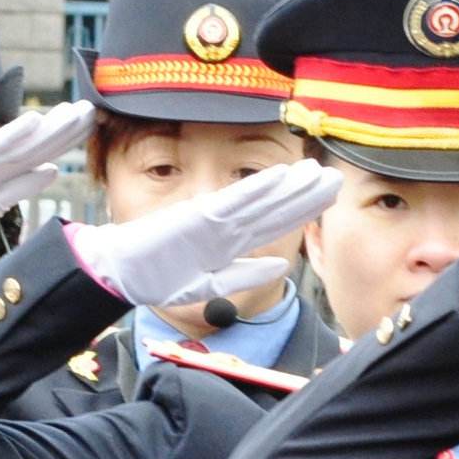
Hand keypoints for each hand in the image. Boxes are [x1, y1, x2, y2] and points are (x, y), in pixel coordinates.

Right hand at [0, 101, 94, 232]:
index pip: (44, 152)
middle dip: (66, 127)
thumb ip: (20, 187)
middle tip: (91, 107)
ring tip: (72, 111)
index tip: (92, 122)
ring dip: (48, 126)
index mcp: (6, 169)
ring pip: (22, 141)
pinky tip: (33, 121)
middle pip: (39, 142)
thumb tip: (53, 170)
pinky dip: (13, 134)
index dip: (68, 138)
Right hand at [64, 158, 339, 309]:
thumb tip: (281, 264)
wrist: (122, 272)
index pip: (274, 223)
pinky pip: (234, 200)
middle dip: (307, 194)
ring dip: (291, 187)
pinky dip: (258, 188)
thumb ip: (245, 275)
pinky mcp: (198, 216)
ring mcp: (214, 219)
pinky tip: (281, 176)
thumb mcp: (210, 286)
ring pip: (262, 200)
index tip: (329, 197)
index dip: (303, 209)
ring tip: (319, 173)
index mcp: (230, 243)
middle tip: (337, 176)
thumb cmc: (158, 278)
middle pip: (275, 208)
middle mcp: (227, 227)